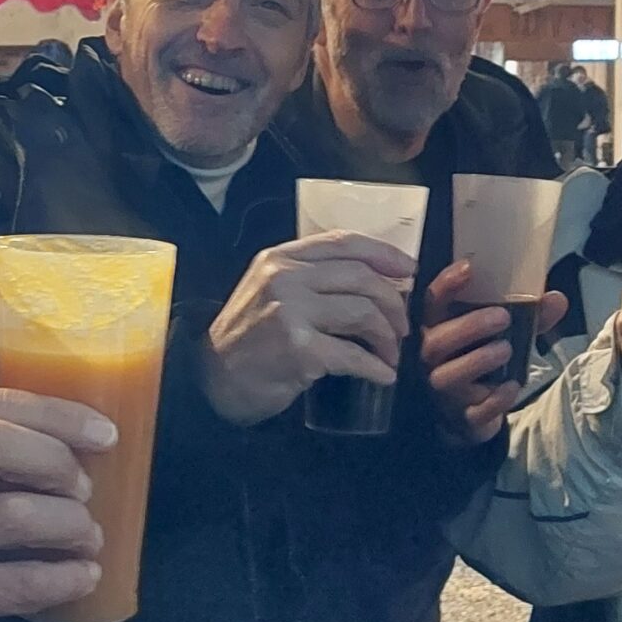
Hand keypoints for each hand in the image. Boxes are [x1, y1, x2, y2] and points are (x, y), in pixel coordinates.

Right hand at [0, 389, 111, 621]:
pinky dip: (63, 576)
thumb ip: (4, 464)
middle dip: (54, 460)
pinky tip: (83, 577)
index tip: (106, 434)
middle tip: (85, 490)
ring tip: (89, 538)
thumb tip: (92, 444)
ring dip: (69, 522)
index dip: (56, 415)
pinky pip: (17, 582)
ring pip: (13, 512)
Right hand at [202, 232, 413, 426]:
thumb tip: (373, 280)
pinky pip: (354, 356)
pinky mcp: (299, 350)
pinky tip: (383, 376)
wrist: (212, 379)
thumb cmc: (247, 339)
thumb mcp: (269, 291)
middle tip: (402, 327)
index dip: (384, 253)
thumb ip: (307, 278)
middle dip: (394, 303)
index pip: (343, 242)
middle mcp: (284, 278)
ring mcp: (290, 313)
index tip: (409, 270)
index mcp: (279, 258)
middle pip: (362, 277)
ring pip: (363, 313)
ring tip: (390, 354)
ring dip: (387, 337)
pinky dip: (376, 368)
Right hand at [418, 261, 567, 445]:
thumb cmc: (484, 361)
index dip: (446, 285)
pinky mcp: (462, 417)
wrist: (473, 413)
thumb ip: (528, 316)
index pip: (432, 303)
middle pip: (435, 342)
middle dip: (468, 327)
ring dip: (477, 361)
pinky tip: (511, 387)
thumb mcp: (504, 334)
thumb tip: (556, 299)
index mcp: (438, 329)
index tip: (469, 268)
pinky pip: (473, 411)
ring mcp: (445, 390)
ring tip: (506, 349)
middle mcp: (433, 359)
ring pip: (449, 377)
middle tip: (502, 316)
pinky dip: (493, 400)